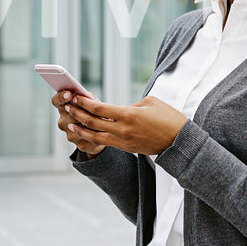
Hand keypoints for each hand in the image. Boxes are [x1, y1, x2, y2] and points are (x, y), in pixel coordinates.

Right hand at [51, 90, 105, 155]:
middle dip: (81, 110)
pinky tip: (105, 129)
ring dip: (93, 123)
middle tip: (90, 107)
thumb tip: (84, 96)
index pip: (57, 101)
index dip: (61, 97)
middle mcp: (63, 122)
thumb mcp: (92, 101)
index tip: (69, 94)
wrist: (101, 133)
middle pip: (69, 115)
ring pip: (81, 127)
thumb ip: (87, 98)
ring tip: (103, 118)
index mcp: (64, 107)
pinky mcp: (81, 145)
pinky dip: (99, 133)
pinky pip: (91, 138)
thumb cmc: (95, 112)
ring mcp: (70, 134)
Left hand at [64, 93, 188, 155]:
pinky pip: (105, 142)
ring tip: (71, 121)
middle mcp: (123, 129)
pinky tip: (86, 132)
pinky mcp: (126, 148)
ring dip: (81, 128)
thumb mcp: (150, 102)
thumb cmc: (168, 117)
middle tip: (67, 106)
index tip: (76, 97)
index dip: (85, 102)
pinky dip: (93, 136)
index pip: (100, 109)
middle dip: (78, 113)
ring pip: (95, 136)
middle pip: (93, 122)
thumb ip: (130, 105)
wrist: (179, 141)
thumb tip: (118, 109)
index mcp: (129, 115)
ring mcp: (124, 141)